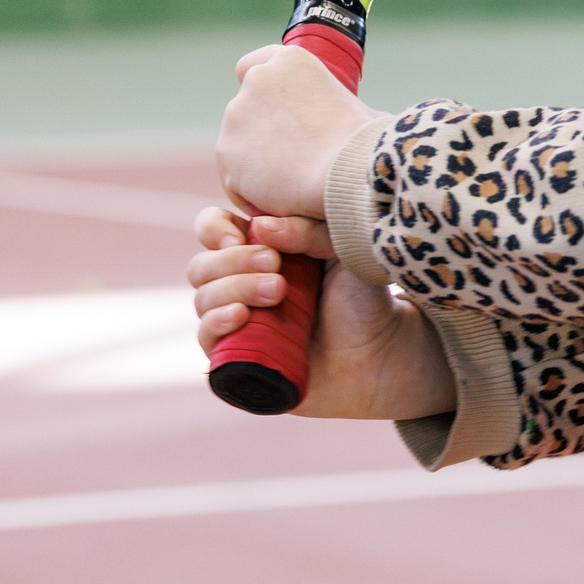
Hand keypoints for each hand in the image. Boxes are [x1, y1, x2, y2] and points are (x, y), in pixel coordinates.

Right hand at [187, 207, 457, 419]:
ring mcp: (238, 322)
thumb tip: (262, 226)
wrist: (381, 353)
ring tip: (278, 292)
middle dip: (235, 261)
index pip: (213, 229)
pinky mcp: (238, 357)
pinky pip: (205, 339)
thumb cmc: (364, 297)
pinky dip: (216, 323)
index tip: (248, 234)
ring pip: (202, 298)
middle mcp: (242, 284)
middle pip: (203, 264)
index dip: (216, 229)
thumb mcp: (342, 248)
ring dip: (234, 289)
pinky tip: (240, 316)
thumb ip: (306, 231)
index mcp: (260, 249)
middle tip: (276, 264)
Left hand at [218, 43, 374, 220]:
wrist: (348, 171)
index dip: (262, 90)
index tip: (274, 110)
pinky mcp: (227, 153)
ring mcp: (237, 117)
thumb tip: (352, 119)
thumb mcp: (355, 105)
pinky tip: (281, 198)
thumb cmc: (364, 141)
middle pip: (246, 108)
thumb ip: (334, 105)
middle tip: (293, 156)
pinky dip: (252, 189)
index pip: (252, 64)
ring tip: (292, 181)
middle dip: (262, 131)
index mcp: (289, 61)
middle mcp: (256, 80)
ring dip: (256, 160)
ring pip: (239, 143)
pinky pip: (236, 177)